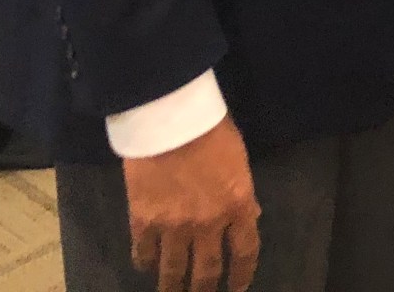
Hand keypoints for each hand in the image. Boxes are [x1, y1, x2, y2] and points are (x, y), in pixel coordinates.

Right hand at [123, 114, 259, 291]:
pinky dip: (145, 262)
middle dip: (205, 289)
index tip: (237, 288)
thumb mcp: (239, 160)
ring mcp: (174, 227)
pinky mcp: (143, 221)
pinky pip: (144, 253)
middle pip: (207, 271)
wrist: (170, 118)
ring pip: (173, 270)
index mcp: (238, 206)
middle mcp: (208, 224)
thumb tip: (250, 215)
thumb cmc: (211, 130)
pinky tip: (146, 266)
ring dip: (172, 286)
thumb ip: (243, 193)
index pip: (245, 252)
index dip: (242, 276)